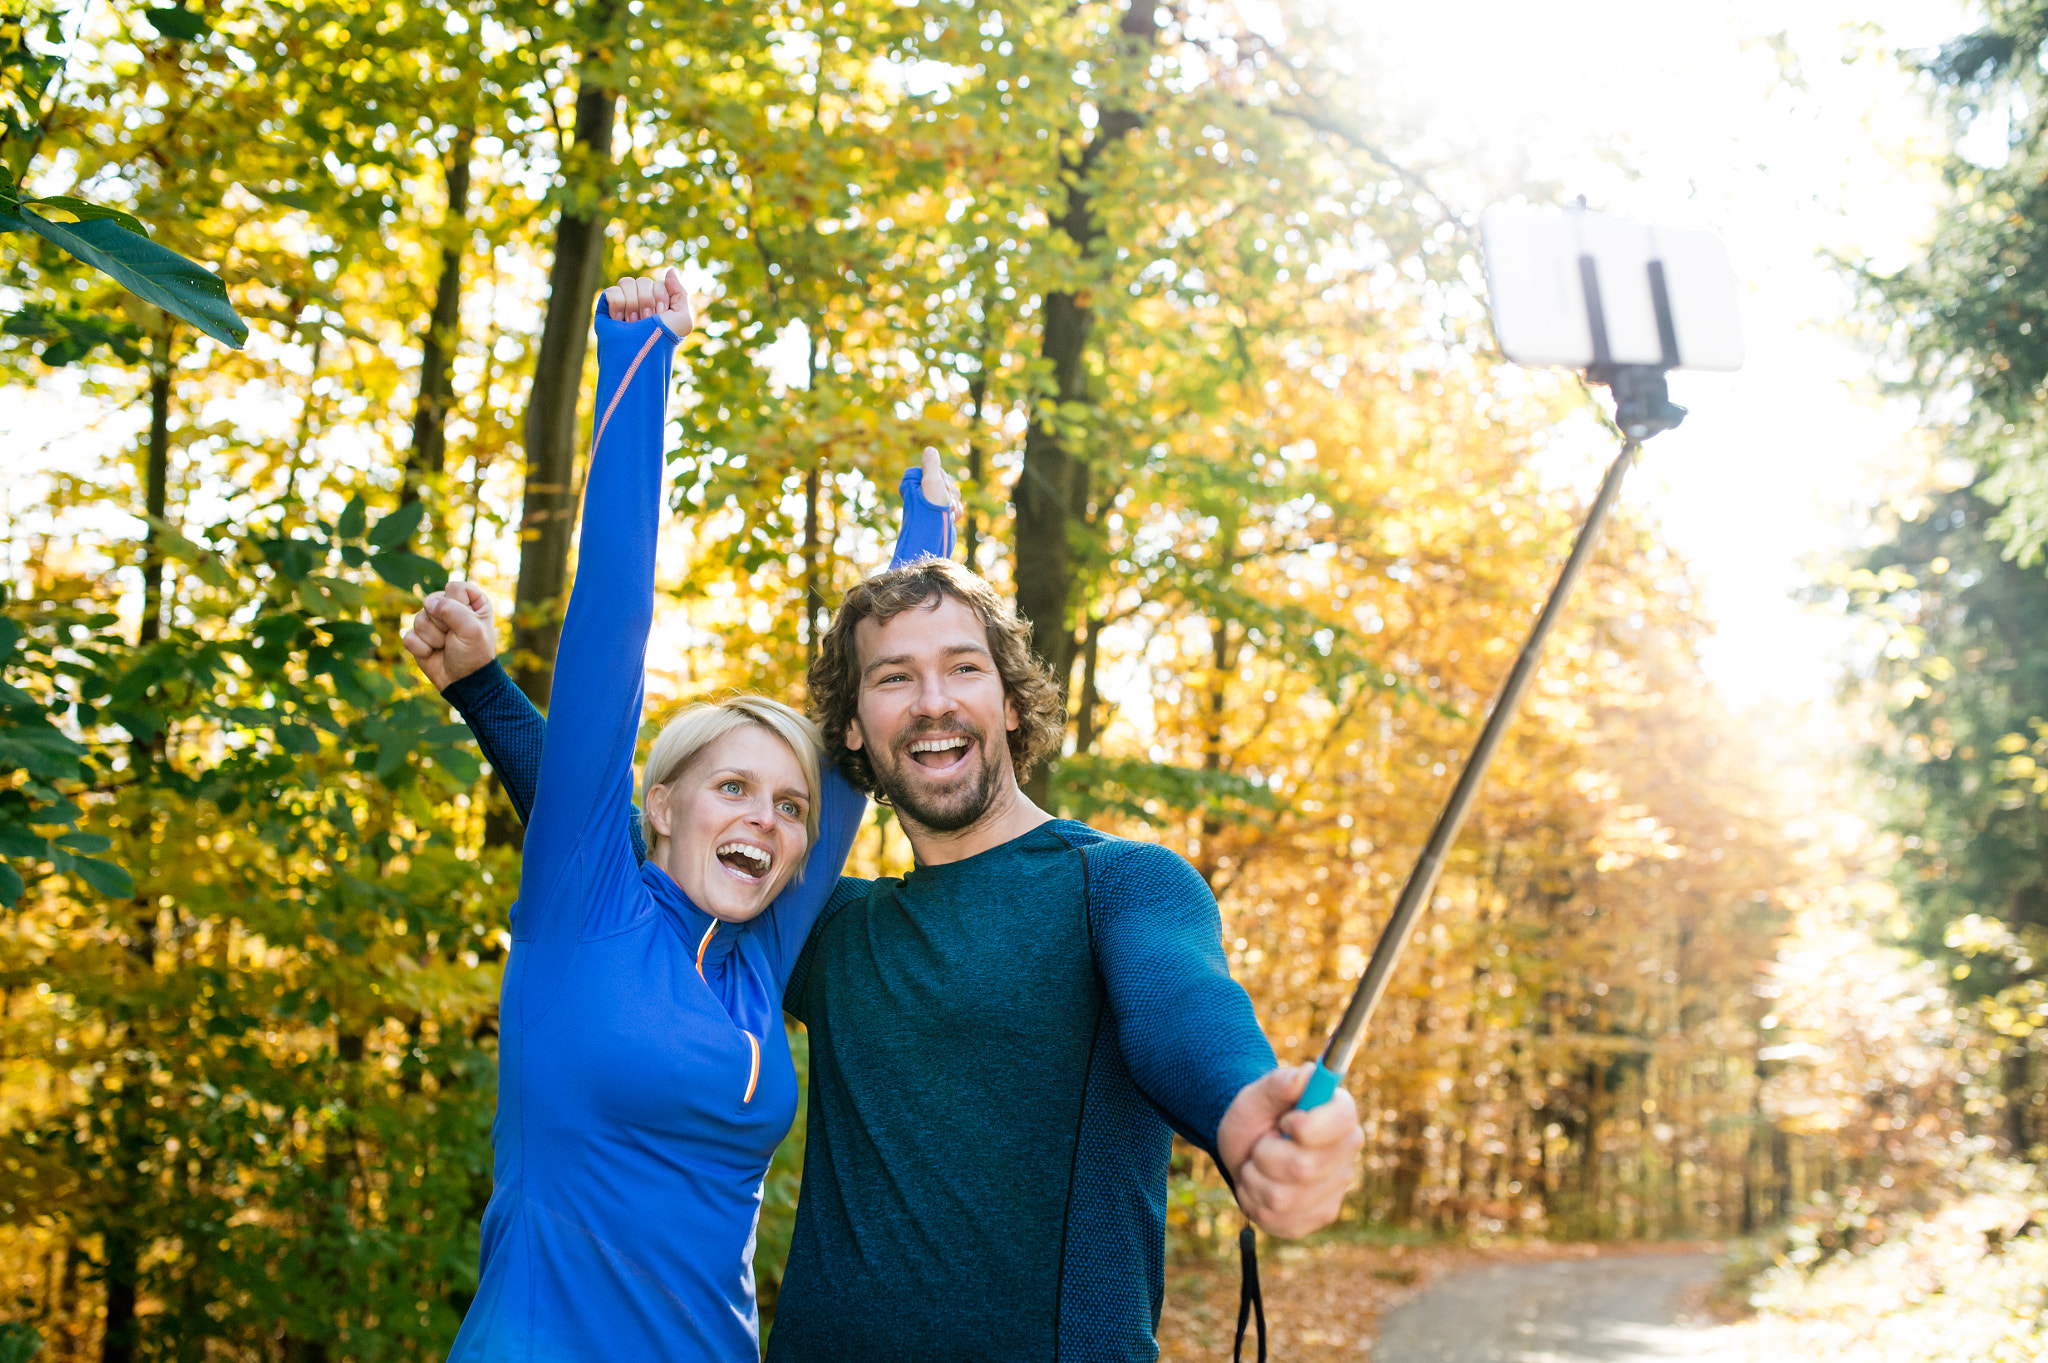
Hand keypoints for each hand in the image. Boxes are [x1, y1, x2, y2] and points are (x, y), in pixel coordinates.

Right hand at [401, 580, 499, 691]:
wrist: (464, 682)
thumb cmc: (474, 654)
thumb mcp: (471, 630)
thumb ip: (452, 610)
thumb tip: (428, 602)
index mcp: (471, 601)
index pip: (454, 588)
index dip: (457, 605)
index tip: (468, 622)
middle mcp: (451, 607)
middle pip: (432, 601)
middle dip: (442, 624)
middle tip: (455, 637)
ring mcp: (433, 622)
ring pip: (418, 619)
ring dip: (433, 638)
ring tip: (446, 646)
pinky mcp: (418, 637)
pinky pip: (409, 636)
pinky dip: (422, 649)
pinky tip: (433, 653)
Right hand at [603, 268, 696, 338]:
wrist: (639, 355)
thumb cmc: (662, 340)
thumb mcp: (682, 319)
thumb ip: (680, 293)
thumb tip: (670, 271)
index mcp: (659, 301)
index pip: (660, 284)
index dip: (661, 300)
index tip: (660, 318)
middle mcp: (641, 299)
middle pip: (644, 282)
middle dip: (647, 304)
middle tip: (645, 322)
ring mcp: (624, 301)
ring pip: (627, 282)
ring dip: (632, 305)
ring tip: (632, 323)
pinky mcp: (607, 304)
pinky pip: (612, 291)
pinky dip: (617, 305)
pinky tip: (619, 320)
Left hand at [918, 446, 962, 527]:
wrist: (934, 538)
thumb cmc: (930, 510)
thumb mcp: (932, 482)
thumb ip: (931, 465)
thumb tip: (930, 449)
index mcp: (914, 482)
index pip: (936, 470)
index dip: (942, 478)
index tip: (940, 487)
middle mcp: (921, 492)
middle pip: (945, 481)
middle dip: (949, 492)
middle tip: (944, 501)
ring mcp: (931, 503)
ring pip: (952, 494)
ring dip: (953, 503)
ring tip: (948, 512)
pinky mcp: (939, 513)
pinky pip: (954, 506)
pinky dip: (955, 512)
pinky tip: (951, 519)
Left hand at [1216, 1064, 1363, 1238]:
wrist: (1245, 1147)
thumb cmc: (1256, 1115)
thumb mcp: (1258, 1094)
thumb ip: (1280, 1082)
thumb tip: (1306, 1074)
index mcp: (1340, 1114)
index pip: (1342, 1121)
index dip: (1306, 1126)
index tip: (1284, 1122)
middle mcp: (1346, 1153)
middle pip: (1304, 1167)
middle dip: (1265, 1155)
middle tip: (1261, 1144)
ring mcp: (1336, 1189)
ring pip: (1283, 1198)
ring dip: (1254, 1179)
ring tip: (1256, 1165)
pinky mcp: (1318, 1216)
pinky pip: (1277, 1220)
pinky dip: (1254, 1203)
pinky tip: (1259, 1188)